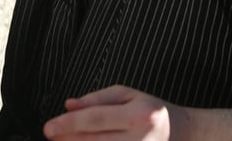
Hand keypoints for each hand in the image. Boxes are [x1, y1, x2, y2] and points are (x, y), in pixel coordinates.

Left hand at [43, 85, 184, 140]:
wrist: (183, 134)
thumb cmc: (151, 110)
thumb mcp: (128, 95)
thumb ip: (97, 99)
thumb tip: (68, 106)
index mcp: (139, 114)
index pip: (96, 119)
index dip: (69, 124)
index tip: (48, 127)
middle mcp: (141, 138)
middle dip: (67, 140)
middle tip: (50, 135)